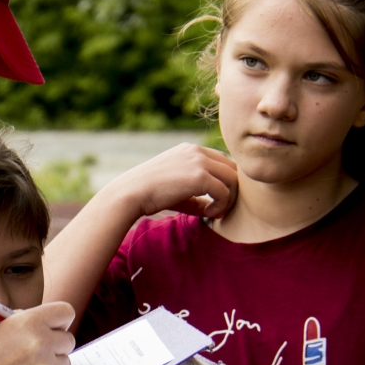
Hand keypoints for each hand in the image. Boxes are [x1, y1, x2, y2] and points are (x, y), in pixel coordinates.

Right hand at [0, 302, 75, 364]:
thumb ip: (20, 321)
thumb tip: (39, 321)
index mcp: (28, 322)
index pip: (66, 312)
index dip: (60, 320)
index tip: (54, 327)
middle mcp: (41, 343)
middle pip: (68, 339)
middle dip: (56, 344)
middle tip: (39, 350)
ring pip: (64, 363)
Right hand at [103, 143, 237, 219]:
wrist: (131, 194)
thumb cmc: (149, 195)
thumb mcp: (177, 190)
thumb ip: (197, 196)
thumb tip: (214, 209)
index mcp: (190, 150)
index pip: (222, 161)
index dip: (225, 181)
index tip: (217, 201)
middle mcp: (197, 151)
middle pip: (232, 168)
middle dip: (233, 189)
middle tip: (221, 208)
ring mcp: (199, 161)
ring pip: (233, 179)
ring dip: (229, 199)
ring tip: (215, 212)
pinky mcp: (200, 176)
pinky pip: (224, 192)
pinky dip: (221, 206)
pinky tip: (208, 214)